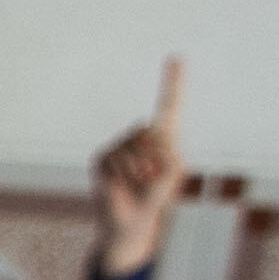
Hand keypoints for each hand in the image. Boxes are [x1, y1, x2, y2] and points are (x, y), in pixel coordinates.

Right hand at [95, 58, 188, 274]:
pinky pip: (117, 156)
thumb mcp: (173, 172)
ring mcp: (119, 146)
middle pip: (152, 130)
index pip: (169, 105)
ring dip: (141, 168)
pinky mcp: (102, 157)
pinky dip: (125, 172)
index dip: (173, 82)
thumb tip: (144, 131)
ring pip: (134, 144)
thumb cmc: (156, 197)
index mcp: (163, 139)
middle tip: (153, 177)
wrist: (130, 222)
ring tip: (139, 183)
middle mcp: (140, 137)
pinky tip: (124, 184)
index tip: (176, 57)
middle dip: (157, 155)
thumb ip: (166, 149)